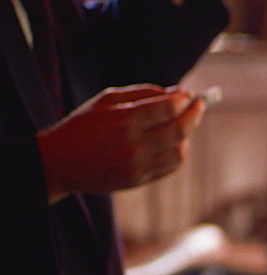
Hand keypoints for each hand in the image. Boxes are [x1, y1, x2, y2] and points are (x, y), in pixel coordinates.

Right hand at [36, 85, 206, 203]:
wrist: (59, 162)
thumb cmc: (83, 125)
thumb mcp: (107, 101)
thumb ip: (143, 94)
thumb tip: (177, 93)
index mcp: (123, 120)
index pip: (168, 108)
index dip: (184, 100)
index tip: (190, 95)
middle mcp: (133, 144)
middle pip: (179, 130)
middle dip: (194, 115)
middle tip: (199, 105)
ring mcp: (137, 166)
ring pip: (180, 152)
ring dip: (187, 137)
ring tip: (181, 125)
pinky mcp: (138, 181)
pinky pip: (170, 167)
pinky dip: (178, 153)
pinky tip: (173, 143)